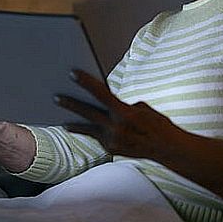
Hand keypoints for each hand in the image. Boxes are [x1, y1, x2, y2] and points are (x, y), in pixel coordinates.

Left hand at [55, 69, 175, 158]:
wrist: (166, 148)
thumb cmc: (156, 123)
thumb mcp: (142, 108)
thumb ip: (122, 106)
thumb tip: (105, 103)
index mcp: (125, 113)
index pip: (101, 93)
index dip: (86, 82)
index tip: (72, 72)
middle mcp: (117, 127)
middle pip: (88, 112)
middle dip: (71, 104)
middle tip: (55, 97)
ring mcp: (113, 140)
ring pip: (88, 127)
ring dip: (74, 122)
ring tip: (62, 118)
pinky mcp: (111, 149)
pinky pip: (95, 136)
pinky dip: (86, 130)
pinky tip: (74, 126)